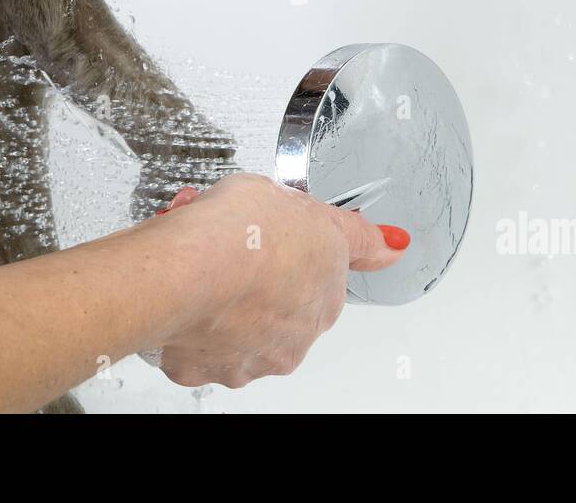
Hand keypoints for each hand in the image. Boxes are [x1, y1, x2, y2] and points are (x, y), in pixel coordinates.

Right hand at [151, 174, 406, 388]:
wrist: (187, 267)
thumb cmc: (244, 234)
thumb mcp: (310, 206)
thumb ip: (353, 233)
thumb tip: (394, 245)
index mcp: (326, 298)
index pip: (316, 275)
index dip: (287, 246)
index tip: (267, 231)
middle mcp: (294, 337)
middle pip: (277, 304)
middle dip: (253, 274)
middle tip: (228, 240)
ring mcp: (248, 358)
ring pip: (236, 328)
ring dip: (220, 298)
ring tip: (199, 257)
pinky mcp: (202, 370)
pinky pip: (196, 343)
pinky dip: (187, 319)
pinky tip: (181, 287)